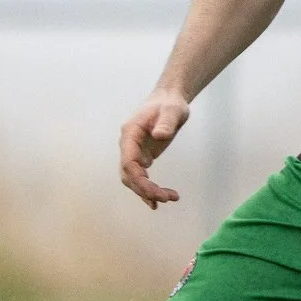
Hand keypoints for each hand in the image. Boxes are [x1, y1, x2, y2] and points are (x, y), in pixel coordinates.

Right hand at [118, 90, 190, 208]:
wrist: (168, 100)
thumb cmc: (170, 104)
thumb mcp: (172, 110)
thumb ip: (166, 123)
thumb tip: (159, 135)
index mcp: (130, 134)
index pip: (128, 162)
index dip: (138, 179)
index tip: (154, 191)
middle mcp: (128, 145)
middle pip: (129, 174)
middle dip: (145, 189)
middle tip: (166, 198)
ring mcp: (134, 152)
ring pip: (133, 179)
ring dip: (148, 191)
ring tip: (170, 198)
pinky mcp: (142, 156)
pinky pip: (140, 177)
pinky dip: (147, 190)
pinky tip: (158, 201)